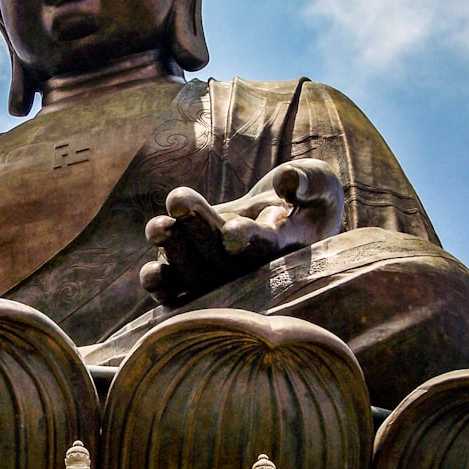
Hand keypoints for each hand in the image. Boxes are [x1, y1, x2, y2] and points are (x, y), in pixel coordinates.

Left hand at [140, 159, 343, 304]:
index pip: (261, 244)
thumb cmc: (308, 199)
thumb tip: (286, 181)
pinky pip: (175, 288)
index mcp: (279, 245)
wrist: (286, 215)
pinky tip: (149, 274)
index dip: (246, 238)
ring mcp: (217, 273)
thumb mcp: (320, 183)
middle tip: (178, 199)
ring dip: (172, 250)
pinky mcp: (192, 274)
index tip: (233, 233)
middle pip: (218, 254)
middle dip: (196, 228)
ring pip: (193, 271)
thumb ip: (308, 180)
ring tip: (159, 227)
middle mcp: (246, 266)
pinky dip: (161, 284)